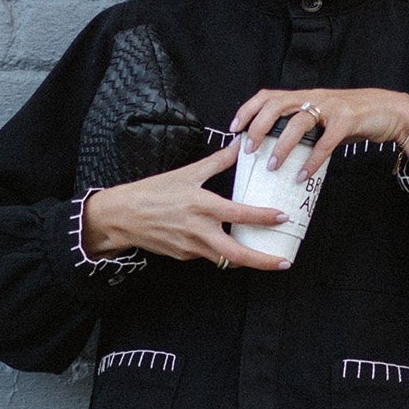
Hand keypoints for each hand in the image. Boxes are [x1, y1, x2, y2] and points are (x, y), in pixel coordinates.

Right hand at [81, 139, 293, 270]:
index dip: (263, 217)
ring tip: (264, 255)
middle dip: (264, 261)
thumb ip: (217, 162)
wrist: (123, 215)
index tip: (283, 217)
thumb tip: (239, 146)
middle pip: (238, 254)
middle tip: (285, 262)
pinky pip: (208, 255)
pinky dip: (220, 251)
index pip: (239, 214)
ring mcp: (191, 247)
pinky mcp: (184, 256)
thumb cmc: (154, 191)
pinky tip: (225, 242)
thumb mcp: (186, 173)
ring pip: (226, 259)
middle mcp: (199, 230)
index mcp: (201, 205)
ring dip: (246, 258)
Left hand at [227, 87, 408, 182]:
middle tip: (248, 149)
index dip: (248, 110)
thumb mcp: (322, 118)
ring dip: (282, 145)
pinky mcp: (348, 120)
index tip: (234, 128)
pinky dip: (313, 159)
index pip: (268, 96)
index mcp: (304, 96)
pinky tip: (303, 175)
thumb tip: (276, 149)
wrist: (391, 110)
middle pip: (277, 104)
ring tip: (272, 166)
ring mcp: (331, 107)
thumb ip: (302, 128)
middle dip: (258, 126)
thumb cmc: (353, 117)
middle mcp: (314, 97)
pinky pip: (326, 141)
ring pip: (299, 121)